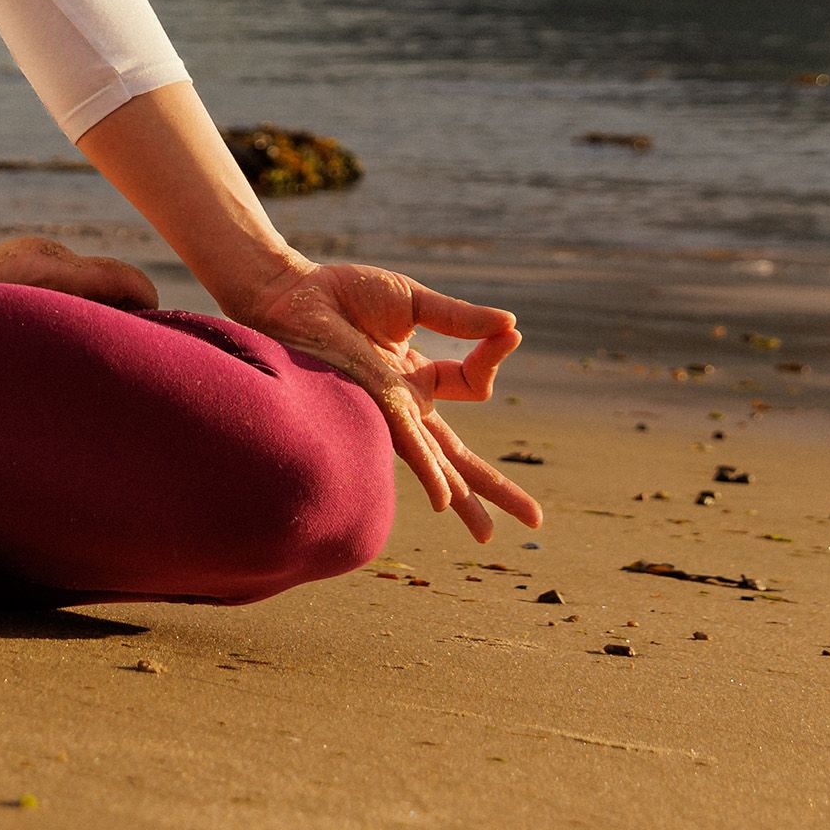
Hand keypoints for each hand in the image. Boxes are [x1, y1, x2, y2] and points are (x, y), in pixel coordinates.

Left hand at [231, 260, 542, 542]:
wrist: (294, 292)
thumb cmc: (344, 295)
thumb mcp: (413, 302)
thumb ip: (459, 319)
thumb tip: (511, 323)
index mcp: (418, 379)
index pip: (474, 384)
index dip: (495, 359)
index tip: (511, 334)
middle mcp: (406, 405)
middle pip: (459, 457)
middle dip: (496, 488)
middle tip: (535, 520)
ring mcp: (390, 411)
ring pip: (439, 464)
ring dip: (469, 499)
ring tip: (489, 536)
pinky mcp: (371, 405)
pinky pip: (408, 443)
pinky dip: (429, 471)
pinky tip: (446, 500)